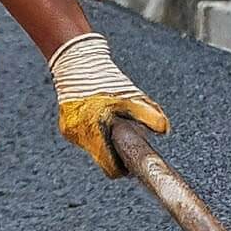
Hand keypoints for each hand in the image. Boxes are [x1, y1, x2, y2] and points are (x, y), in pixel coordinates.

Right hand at [50, 34, 169, 177]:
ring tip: (109, 123)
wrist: (77, 62)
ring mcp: (70, 132)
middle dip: (113, 151)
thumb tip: (164, 130)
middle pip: (102, 158)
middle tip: (122, 137)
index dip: (123, 168)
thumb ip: (148, 114)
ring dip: (103, 141)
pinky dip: (93, 132)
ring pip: (93, 148)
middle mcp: (79, 135)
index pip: (111, 168)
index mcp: (94, 131)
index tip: (130, 163)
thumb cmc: (105, 79)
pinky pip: (84, 138)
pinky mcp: (66, 128)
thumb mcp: (131, 96)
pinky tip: (97, 118)